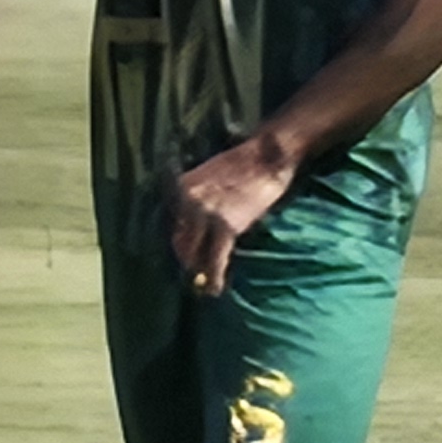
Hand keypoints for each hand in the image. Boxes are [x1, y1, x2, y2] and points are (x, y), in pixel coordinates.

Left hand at [169, 134, 300, 296]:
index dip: (179, 243)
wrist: (267, 154)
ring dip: (198, 272)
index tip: (185, 255)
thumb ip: (201, 197)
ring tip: (204, 286)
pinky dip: (214, 276)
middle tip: (194, 275)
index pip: (174, 222)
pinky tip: (215, 289)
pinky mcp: (226, 226)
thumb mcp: (212, 175)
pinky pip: (215, 258)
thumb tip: (199, 222)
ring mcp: (205, 213)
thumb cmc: (246, 162)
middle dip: (186, 260)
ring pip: (194, 252)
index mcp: (183, 186)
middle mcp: (187, 200)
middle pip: (180, 240)